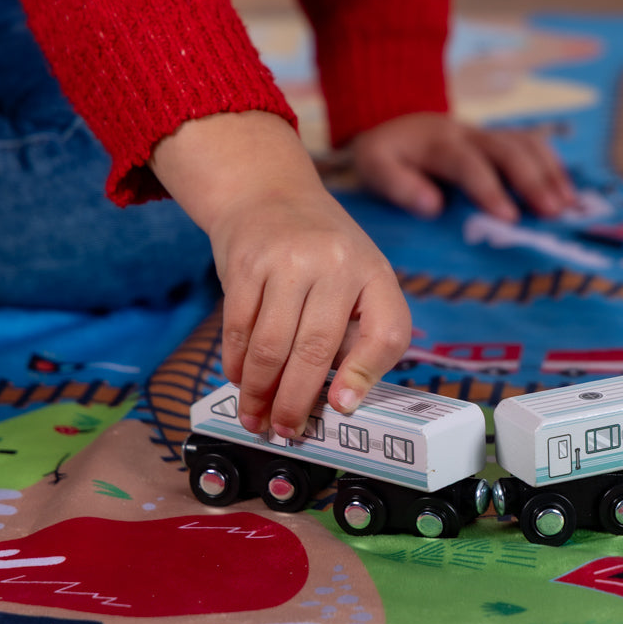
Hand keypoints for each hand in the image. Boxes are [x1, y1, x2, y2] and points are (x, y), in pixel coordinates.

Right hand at [151, 111, 411, 436]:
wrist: (269, 193)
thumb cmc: (322, 252)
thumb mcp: (359, 278)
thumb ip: (359, 331)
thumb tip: (341, 399)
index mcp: (375, 273)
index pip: (386, 331)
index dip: (366, 375)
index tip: (341, 406)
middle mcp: (336, 264)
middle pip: (316, 349)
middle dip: (296, 400)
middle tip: (286, 430)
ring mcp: (288, 261)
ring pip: (271, 345)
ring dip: (259, 390)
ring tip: (255, 417)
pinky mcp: (246, 263)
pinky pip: (239, 327)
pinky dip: (236, 362)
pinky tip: (238, 380)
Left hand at [348, 113, 573, 221]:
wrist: (394, 122)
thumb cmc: (386, 154)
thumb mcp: (374, 166)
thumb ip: (398, 185)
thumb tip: (432, 206)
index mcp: (437, 141)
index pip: (467, 163)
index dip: (489, 189)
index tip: (510, 218)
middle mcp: (468, 132)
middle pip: (507, 150)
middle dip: (532, 181)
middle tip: (553, 213)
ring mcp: (488, 133)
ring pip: (527, 144)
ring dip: (550, 174)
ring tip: (569, 207)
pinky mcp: (500, 139)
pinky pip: (534, 145)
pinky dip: (555, 167)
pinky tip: (570, 194)